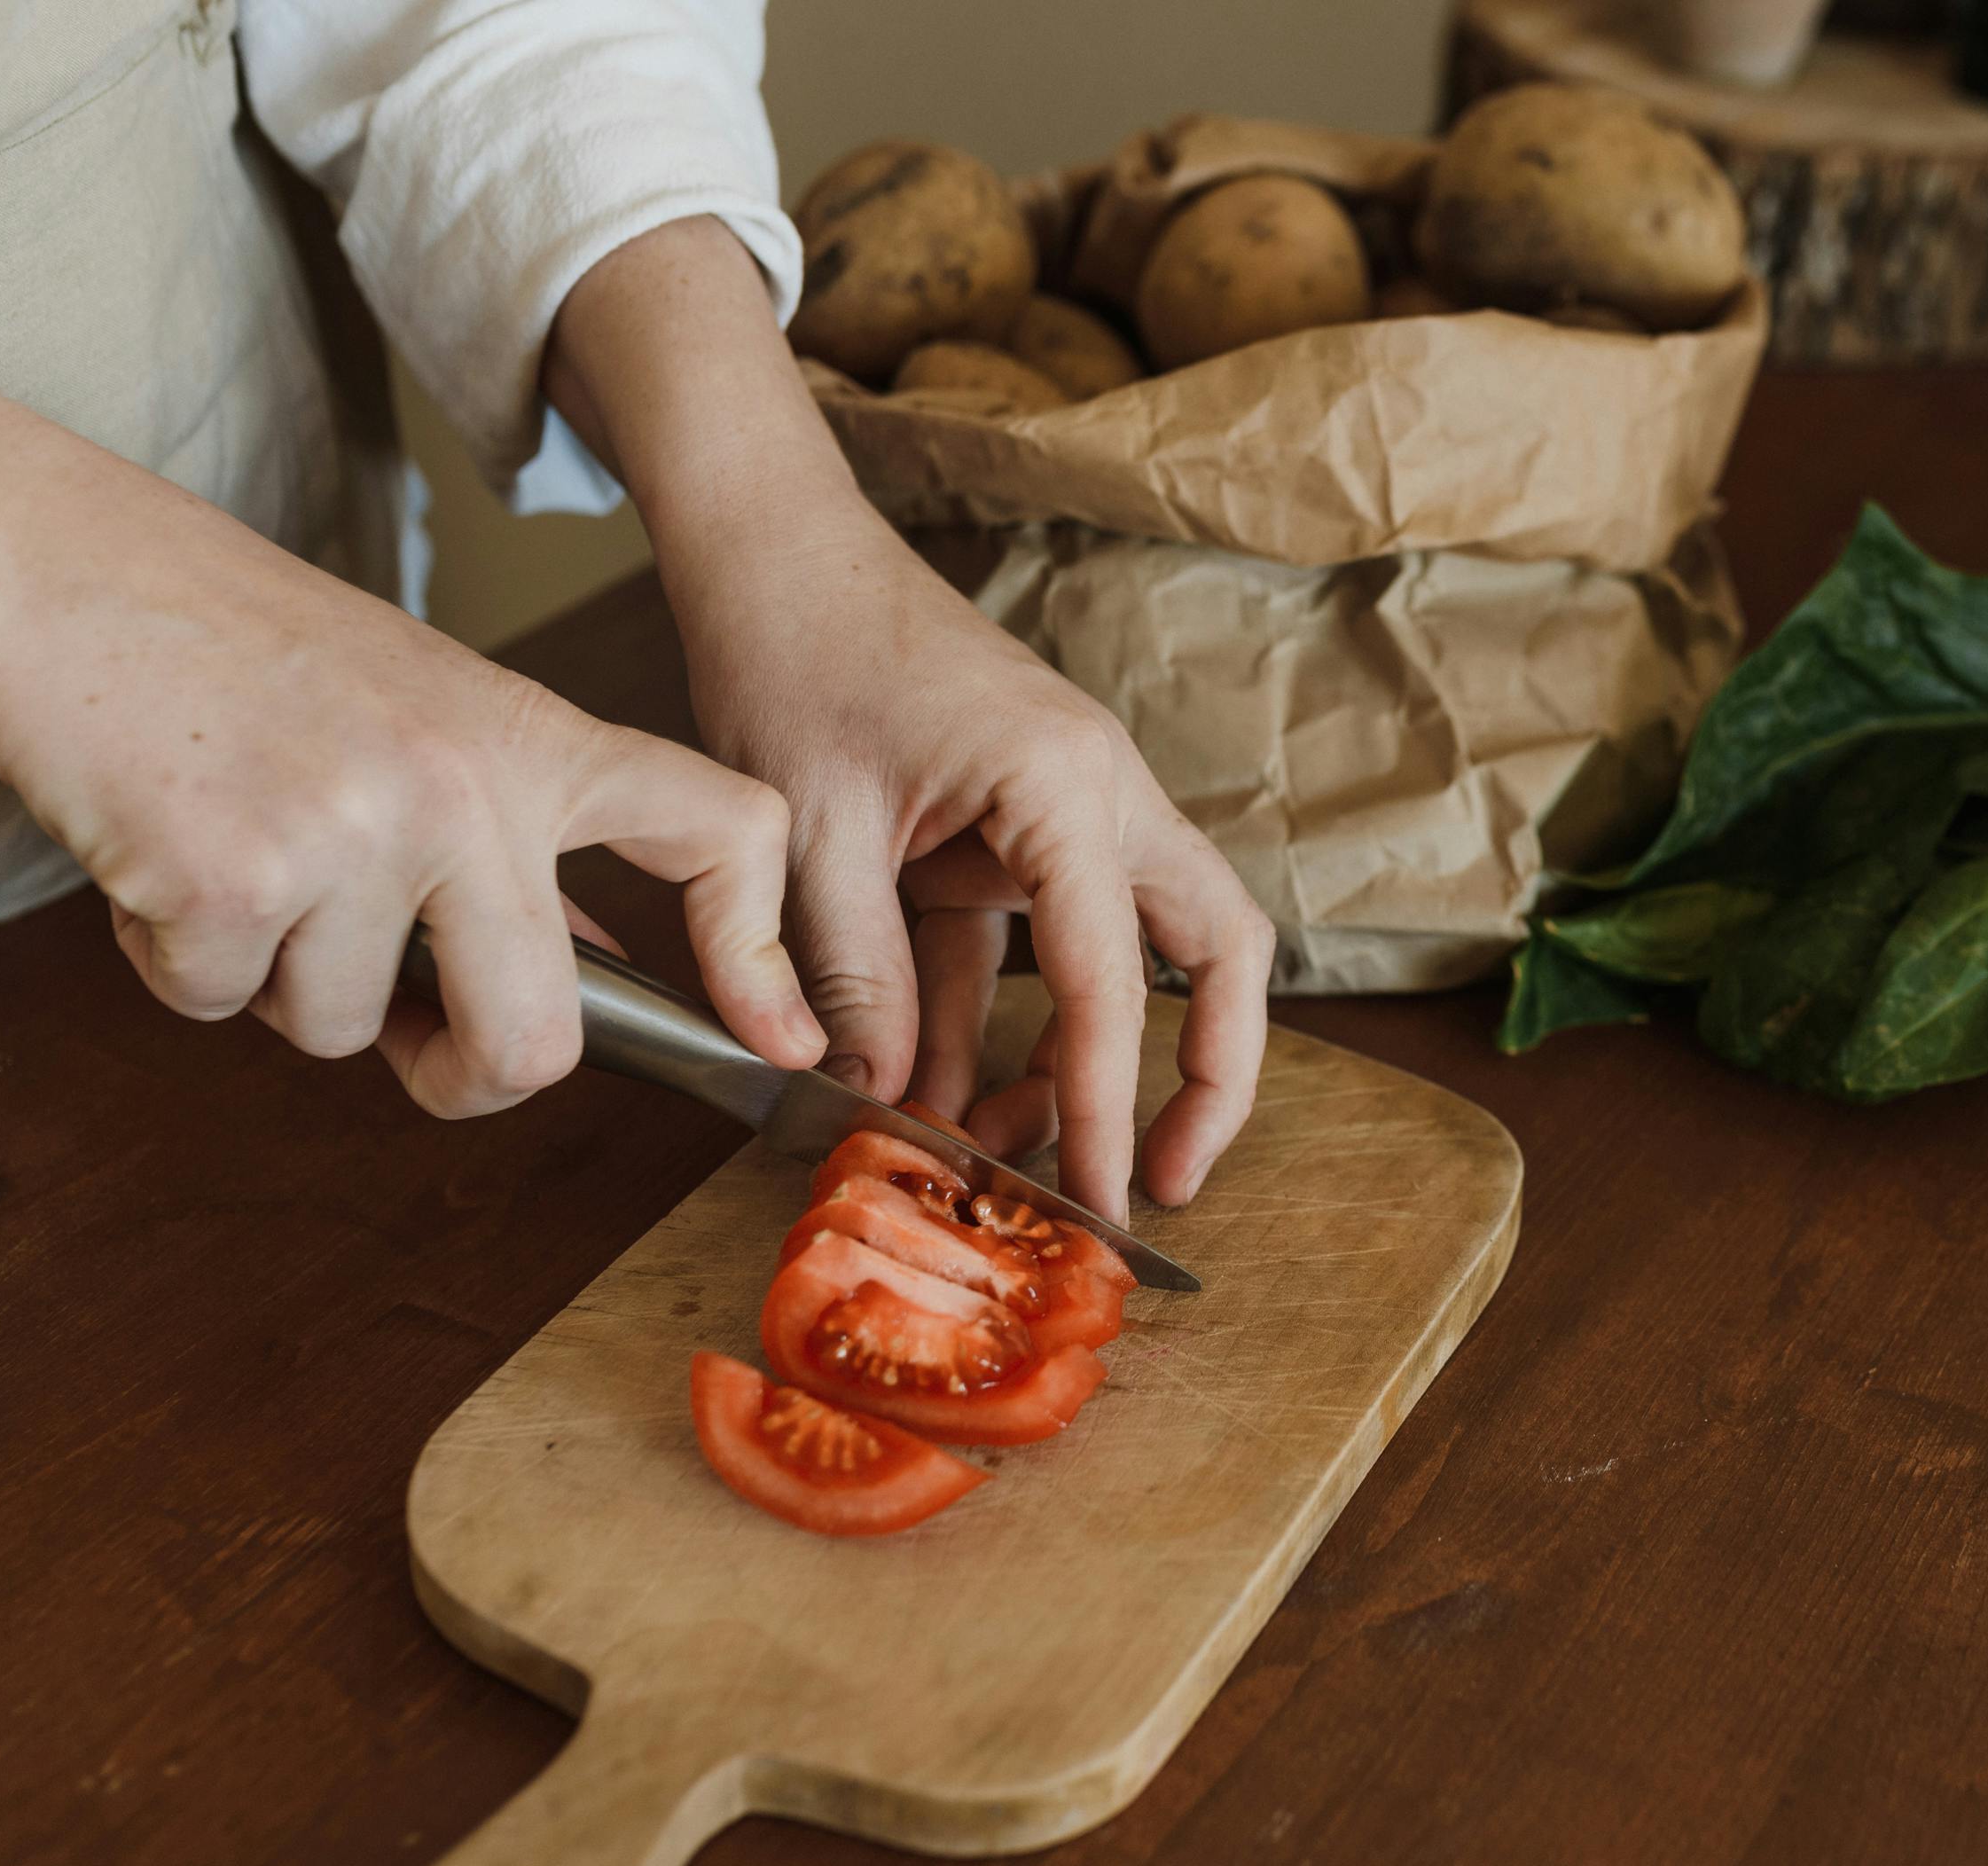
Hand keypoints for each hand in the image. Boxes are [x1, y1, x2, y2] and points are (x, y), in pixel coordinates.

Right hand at [0, 535, 823, 1116]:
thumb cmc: (235, 648)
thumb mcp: (423, 711)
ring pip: (347, 1031)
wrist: (58, 571)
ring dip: (279, 984)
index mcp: (535, 739)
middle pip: (537, 1040)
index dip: (762, 951)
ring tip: (238, 856)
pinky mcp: (232, 876)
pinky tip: (160, 850)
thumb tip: (577, 979)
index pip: (724, 829)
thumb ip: (508, 838)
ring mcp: (356, 830)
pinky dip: (176, 960)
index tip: (774, 1039)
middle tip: (406, 1040)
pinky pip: (221, 1003)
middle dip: (463, 1076)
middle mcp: (468, 785)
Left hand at [550, 220, 1272, 1220]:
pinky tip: (939, 1091)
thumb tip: (886, 1101)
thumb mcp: (808, 833)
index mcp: (1063, 783)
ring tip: (1007, 1156)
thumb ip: (854, 973)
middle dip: (1207, 1072)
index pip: (1115, 973)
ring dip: (1082, 1061)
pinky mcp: (1018, 827)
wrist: (772, 553)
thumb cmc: (797, 656)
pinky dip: (1001, 1022)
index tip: (1107, 1190)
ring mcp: (1066, 810)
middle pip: (1215, 948)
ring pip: (1135, 955)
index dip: (1113, 1096)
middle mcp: (1098, 793)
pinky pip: (1037, 946)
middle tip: (1157, 1177)